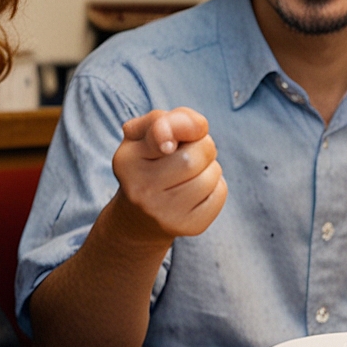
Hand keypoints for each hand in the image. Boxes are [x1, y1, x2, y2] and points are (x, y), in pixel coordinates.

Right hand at [109, 108, 225, 244]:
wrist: (140, 216)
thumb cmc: (148, 163)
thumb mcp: (145, 135)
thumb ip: (166, 119)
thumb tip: (198, 126)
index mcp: (127, 160)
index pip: (162, 134)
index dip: (181, 126)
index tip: (175, 138)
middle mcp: (141, 189)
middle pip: (194, 156)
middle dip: (202, 146)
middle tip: (192, 151)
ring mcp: (165, 213)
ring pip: (210, 175)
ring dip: (210, 167)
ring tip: (193, 172)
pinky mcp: (189, 227)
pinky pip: (219, 193)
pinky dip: (216, 185)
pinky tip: (198, 189)